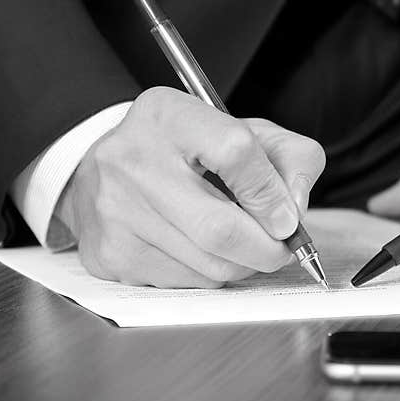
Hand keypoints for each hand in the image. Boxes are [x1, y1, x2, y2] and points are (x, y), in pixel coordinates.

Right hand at [57, 87, 324, 287]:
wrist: (104, 171)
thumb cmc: (188, 151)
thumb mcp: (244, 131)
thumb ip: (290, 158)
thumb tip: (295, 212)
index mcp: (169, 116)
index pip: (235, 152)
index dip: (271, 193)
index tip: (289, 216)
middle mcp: (133, 161)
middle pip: (220, 228)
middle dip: (267, 249)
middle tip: (283, 248)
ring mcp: (117, 212)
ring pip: (209, 266)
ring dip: (243, 264)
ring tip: (241, 244)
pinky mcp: (112, 255)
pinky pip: (187, 284)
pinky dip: (211, 274)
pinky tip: (202, 250)